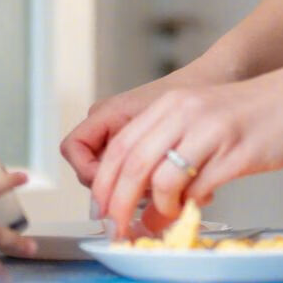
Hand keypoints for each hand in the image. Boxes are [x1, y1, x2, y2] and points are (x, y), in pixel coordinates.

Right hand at [61, 70, 212, 186]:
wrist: (209, 82)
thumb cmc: (189, 95)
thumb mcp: (167, 128)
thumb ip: (145, 160)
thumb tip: (138, 196)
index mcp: (107, 113)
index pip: (73, 148)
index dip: (88, 172)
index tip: (116, 185)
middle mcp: (106, 125)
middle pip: (90, 169)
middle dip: (114, 190)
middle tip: (143, 200)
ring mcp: (119, 137)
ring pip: (110, 177)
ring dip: (131, 192)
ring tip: (162, 195)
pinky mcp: (135, 147)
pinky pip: (127, 175)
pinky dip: (144, 187)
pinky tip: (167, 189)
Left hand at [88, 68, 282, 232]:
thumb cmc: (255, 113)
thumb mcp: (202, 118)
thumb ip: (170, 149)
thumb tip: (143, 199)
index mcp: (172, 105)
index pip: (120, 147)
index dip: (104, 185)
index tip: (102, 212)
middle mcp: (186, 113)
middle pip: (132, 165)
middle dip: (118, 205)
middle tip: (117, 229)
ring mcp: (211, 131)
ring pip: (161, 178)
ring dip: (156, 209)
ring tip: (164, 219)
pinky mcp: (236, 153)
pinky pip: (198, 188)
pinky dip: (189, 207)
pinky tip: (195, 208)